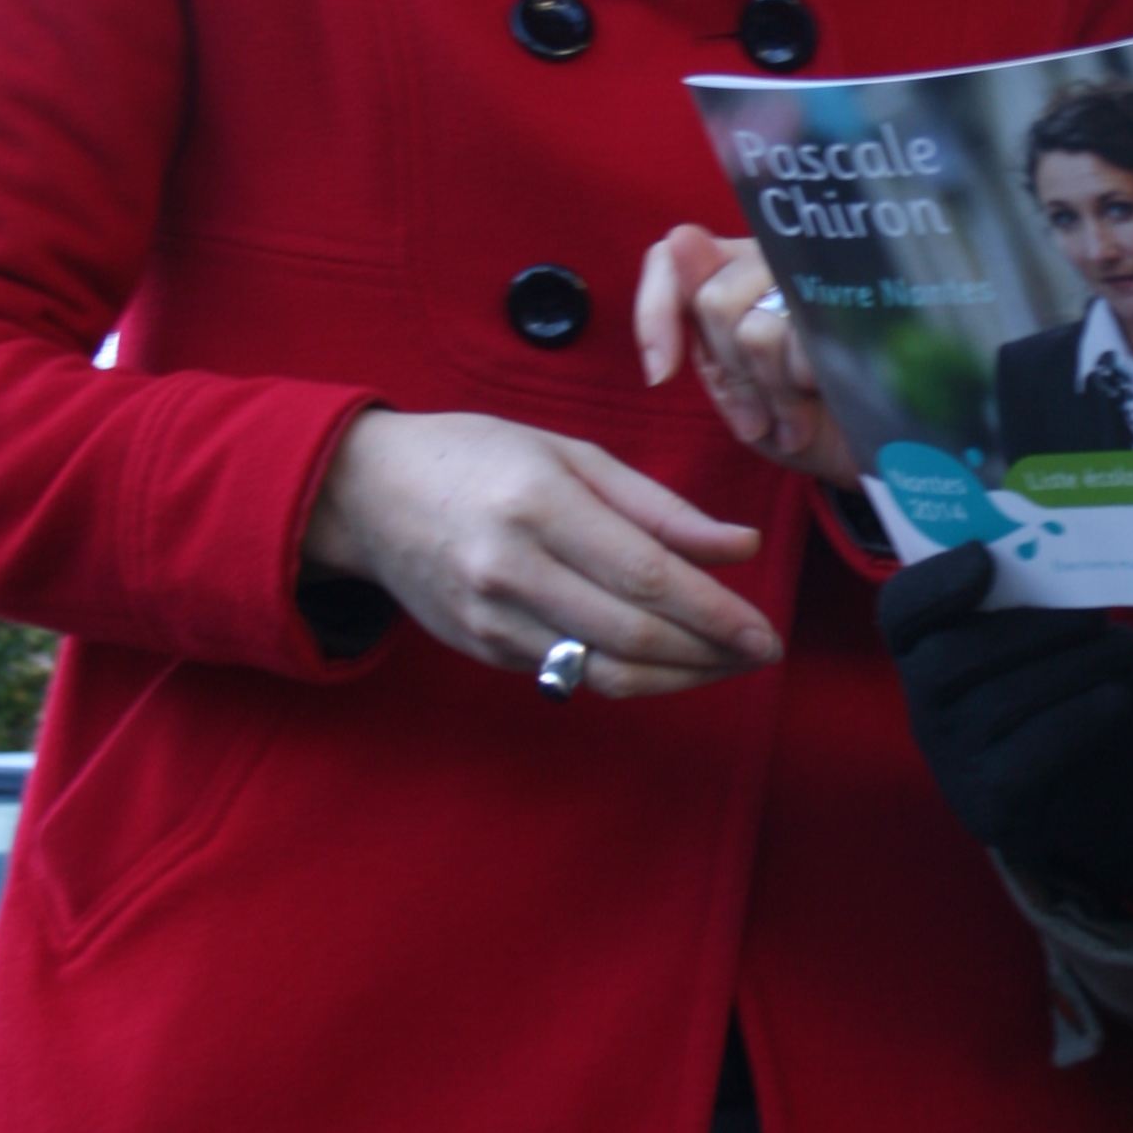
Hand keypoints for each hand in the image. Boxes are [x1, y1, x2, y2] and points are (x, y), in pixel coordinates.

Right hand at [304, 409, 781, 696]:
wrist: (368, 494)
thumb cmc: (480, 458)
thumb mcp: (572, 455)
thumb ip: (659, 507)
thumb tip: (740, 547)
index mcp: (541, 504)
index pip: (648, 577)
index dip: (716, 613)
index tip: (765, 632)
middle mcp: (512, 569)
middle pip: (633, 635)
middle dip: (710, 653)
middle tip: (759, 652)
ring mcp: (492, 619)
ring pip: (605, 671)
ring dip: (678, 677)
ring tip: (725, 665)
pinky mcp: (483, 651)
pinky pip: (572, 675)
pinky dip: (629, 674)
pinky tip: (665, 660)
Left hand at [635, 224, 864, 486]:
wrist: (872, 458)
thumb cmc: (798, 421)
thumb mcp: (731, 386)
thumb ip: (694, 322)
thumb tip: (680, 237)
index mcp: (732, 274)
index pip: (668, 257)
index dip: (655, 311)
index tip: (661, 374)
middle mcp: (775, 260)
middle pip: (715, 302)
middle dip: (734, 374)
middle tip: (764, 412)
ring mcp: (825, 276)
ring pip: (756, 330)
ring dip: (772, 393)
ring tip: (795, 417)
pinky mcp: (862, 305)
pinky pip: (800, 345)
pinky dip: (799, 392)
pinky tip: (820, 405)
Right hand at [877, 543, 1132, 920]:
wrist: (1057, 785)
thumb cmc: (1037, 683)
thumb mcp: (1022, 635)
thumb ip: (1024, 589)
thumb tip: (1064, 544)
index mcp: (920, 650)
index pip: (899, 611)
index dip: (933, 582)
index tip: (985, 556)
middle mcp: (921, 707)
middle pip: (951, 659)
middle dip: (1034, 628)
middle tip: (1099, 613)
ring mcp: (950, 760)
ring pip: (1001, 705)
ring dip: (1075, 667)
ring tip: (1125, 648)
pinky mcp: (988, 804)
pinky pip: (1031, 755)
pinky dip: (1081, 718)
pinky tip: (1117, 696)